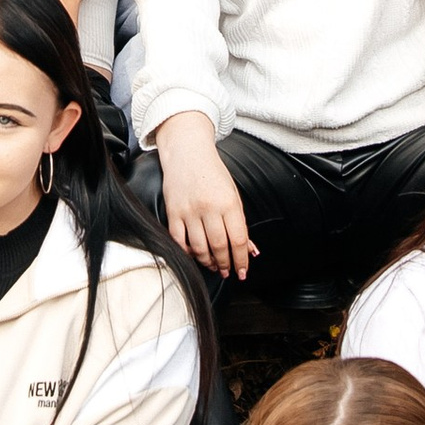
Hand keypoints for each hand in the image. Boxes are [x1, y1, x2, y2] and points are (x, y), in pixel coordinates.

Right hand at [156, 121, 249, 277]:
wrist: (187, 152)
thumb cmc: (213, 173)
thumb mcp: (233, 194)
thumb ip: (240, 223)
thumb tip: (251, 250)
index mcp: (229, 202)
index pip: (238, 239)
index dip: (241, 260)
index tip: (242, 272)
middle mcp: (209, 207)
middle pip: (219, 246)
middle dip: (225, 264)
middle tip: (227, 271)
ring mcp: (189, 210)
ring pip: (199, 247)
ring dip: (208, 262)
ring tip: (213, 265)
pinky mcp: (173, 211)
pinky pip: (179, 240)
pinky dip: (187, 252)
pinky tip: (194, 255)